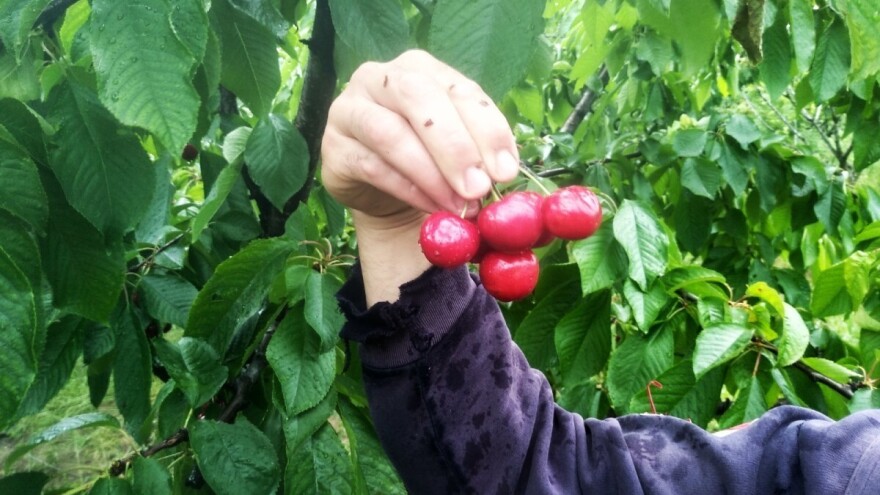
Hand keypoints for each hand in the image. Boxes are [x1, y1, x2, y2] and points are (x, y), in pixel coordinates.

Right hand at [321, 50, 519, 222]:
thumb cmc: (428, 160)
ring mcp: (350, 109)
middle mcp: (380, 78)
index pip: (460, 90)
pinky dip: (407, 190)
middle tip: (479, 188)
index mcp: (420, 68)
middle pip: (419, 98)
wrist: (384, 191)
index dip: (488, 130)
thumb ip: (479, 151)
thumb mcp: (459, 147)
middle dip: (455, 147)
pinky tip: (432, 208)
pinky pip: (371, 166)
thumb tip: (502, 173)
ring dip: (430, 174)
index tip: (506, 171)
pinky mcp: (333, 147)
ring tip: (458, 205)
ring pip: (390, 132)